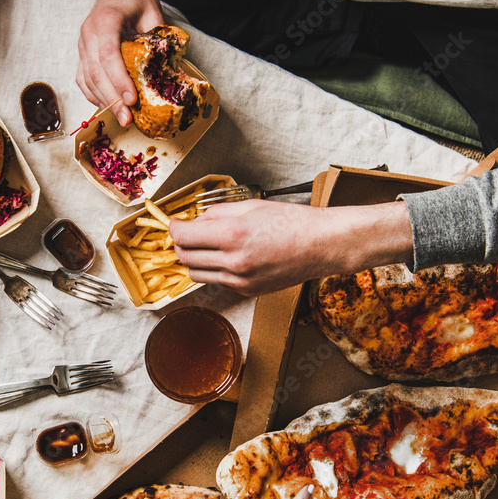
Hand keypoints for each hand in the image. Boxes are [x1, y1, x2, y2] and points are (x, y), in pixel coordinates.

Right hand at [77, 0, 163, 126]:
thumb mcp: (153, 14)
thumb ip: (157, 41)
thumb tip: (168, 72)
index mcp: (106, 20)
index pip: (108, 56)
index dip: (119, 81)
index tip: (132, 100)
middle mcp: (89, 32)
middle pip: (96, 73)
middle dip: (112, 99)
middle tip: (127, 119)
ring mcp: (82, 43)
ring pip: (87, 78)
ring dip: (103, 101)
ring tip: (120, 117)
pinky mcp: (82, 52)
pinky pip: (82, 78)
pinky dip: (93, 94)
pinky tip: (106, 105)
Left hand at [169, 199, 414, 296]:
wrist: (322, 245)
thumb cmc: (292, 221)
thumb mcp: (250, 206)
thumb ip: (216, 214)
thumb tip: (194, 221)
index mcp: (232, 235)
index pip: (183, 236)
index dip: (174, 228)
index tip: (176, 223)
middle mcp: (234, 262)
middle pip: (185, 257)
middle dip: (181, 244)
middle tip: (187, 233)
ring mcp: (240, 281)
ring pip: (197, 274)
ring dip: (194, 260)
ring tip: (205, 246)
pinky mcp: (248, 292)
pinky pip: (217, 283)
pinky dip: (214, 270)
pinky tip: (225, 257)